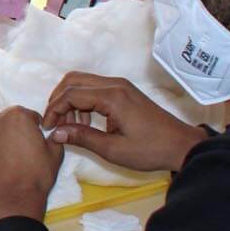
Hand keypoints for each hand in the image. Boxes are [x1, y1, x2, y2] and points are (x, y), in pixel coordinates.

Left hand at [0, 106, 63, 222]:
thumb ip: (54, 136)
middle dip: (15, 132)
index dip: (35, 128)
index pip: (28, 116)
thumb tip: (52, 133)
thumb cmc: (37, 175)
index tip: (36, 141)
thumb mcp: (55, 153)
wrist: (14, 201)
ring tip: (10, 161)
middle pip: (8, 122)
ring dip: (1, 142)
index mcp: (17, 116)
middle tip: (23, 151)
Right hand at [44, 73, 204, 173]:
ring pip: (83, 82)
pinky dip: (82, 101)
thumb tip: (55, 133)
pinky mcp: (124, 91)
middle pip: (73, 80)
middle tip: (54, 122)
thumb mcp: (113, 149)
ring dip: (70, 100)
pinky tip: (84, 122)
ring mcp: (121, 85)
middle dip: (58, 100)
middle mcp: (115, 84)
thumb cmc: (149, 150)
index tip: (48, 128)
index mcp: (112, 97)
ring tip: (70, 126)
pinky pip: (94, 88)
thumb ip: (82, 138)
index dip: (54, 110)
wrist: (181, 145)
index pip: (71, 94)